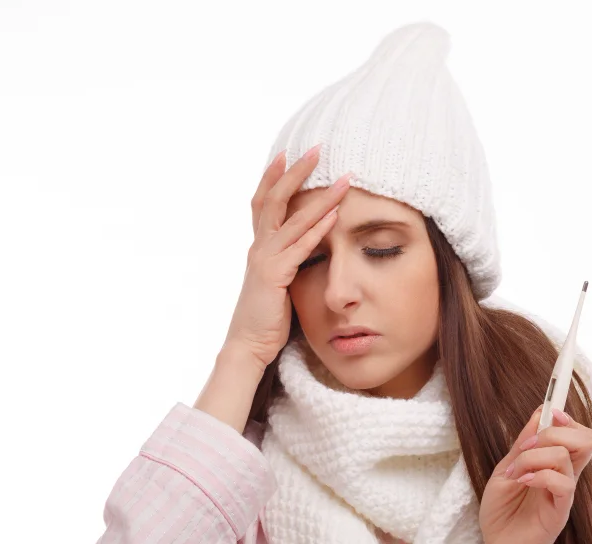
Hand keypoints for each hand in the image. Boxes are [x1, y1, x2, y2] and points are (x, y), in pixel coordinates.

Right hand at [224, 144, 351, 369]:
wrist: (248, 346)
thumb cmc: (266, 318)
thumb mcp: (277, 281)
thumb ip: (286, 261)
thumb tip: (305, 248)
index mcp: (259, 247)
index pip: (263, 202)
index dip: (273, 176)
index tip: (287, 152)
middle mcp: (259, 247)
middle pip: (275, 199)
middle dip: (296, 172)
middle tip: (317, 148)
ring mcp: (265, 260)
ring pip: (294, 219)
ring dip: (320, 197)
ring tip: (344, 180)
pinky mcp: (275, 277)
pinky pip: (300, 248)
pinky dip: (318, 230)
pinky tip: (335, 216)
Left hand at [479, 406, 591, 543]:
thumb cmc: (502, 515)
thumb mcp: (505, 472)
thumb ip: (522, 446)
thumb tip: (539, 413)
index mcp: (554, 466)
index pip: (580, 435)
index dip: (569, 417)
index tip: (551, 413)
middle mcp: (565, 477)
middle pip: (588, 440)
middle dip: (557, 431)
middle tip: (528, 445)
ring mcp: (563, 495)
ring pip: (569, 456)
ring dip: (535, 455)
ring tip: (516, 472)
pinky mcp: (559, 513)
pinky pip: (563, 483)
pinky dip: (539, 474)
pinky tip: (522, 482)